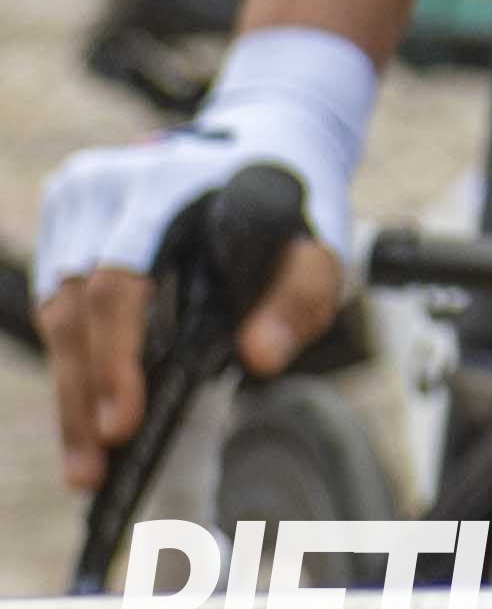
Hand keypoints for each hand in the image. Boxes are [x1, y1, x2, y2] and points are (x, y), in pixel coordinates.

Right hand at [35, 32, 370, 491]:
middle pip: (75, 308)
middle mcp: (105, 188)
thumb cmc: (291, 202)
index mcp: (164, 184)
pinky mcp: (65, 225)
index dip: (117, 358)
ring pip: (57, 315)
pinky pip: (56, 308)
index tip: (123, 424)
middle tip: (97, 468)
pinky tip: (86, 420)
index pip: (120, 282)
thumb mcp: (318, 246)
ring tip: (88, 466)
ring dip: (71, 393)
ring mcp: (77, 205)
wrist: (268, 140)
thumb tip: (261, 357)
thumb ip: (299, 296)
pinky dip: (73, 366)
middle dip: (85, 396)